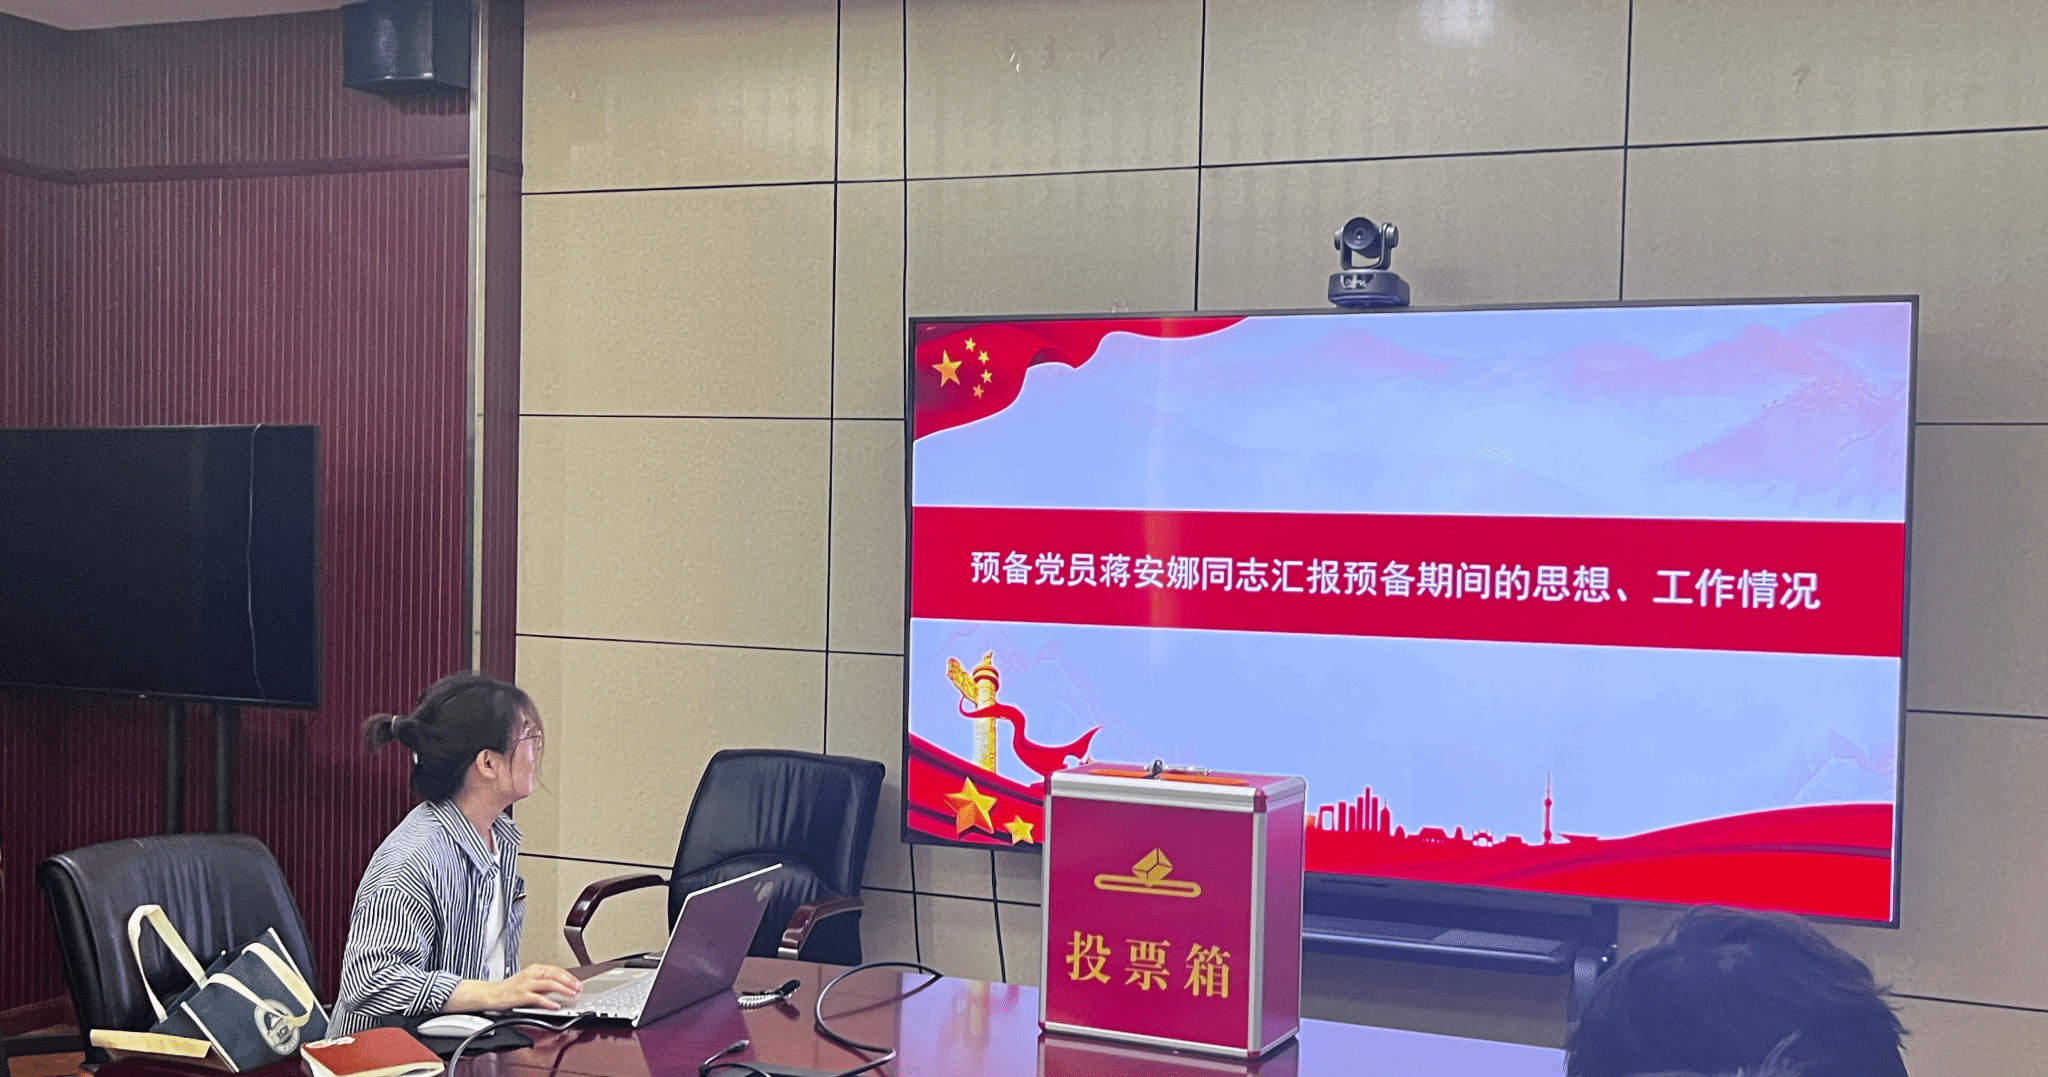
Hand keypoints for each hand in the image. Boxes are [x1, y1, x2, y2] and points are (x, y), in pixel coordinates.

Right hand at [455, 965, 579, 1011]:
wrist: (491, 994)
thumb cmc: (510, 989)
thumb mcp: (529, 981)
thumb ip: (544, 982)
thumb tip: (561, 987)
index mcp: (534, 969)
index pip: (556, 970)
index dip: (569, 976)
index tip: (578, 982)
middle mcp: (531, 974)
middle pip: (555, 975)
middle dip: (569, 982)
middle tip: (579, 988)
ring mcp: (526, 984)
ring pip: (549, 984)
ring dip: (563, 990)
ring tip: (572, 995)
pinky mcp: (521, 995)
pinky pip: (538, 998)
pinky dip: (548, 1002)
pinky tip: (556, 1006)